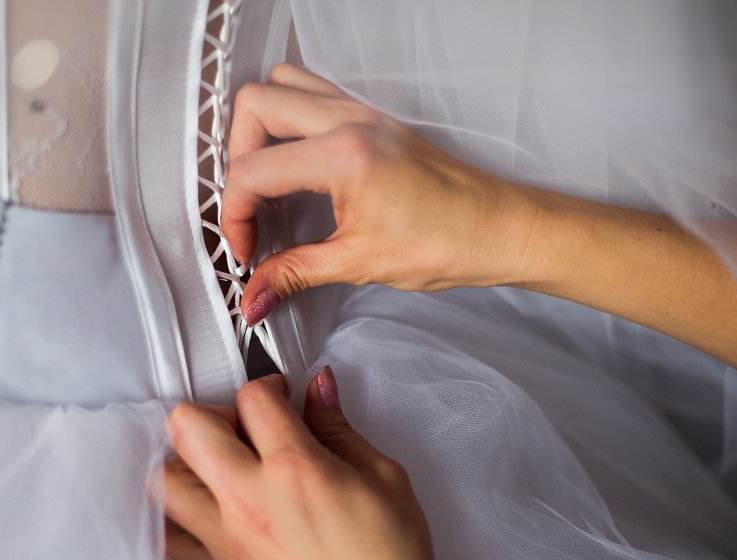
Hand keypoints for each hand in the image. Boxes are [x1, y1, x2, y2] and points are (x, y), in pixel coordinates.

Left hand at [152, 368, 433, 559]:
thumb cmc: (387, 559)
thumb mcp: (383, 479)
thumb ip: (339, 429)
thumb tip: (321, 392)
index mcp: (296, 470)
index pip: (253, 397)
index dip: (269, 384)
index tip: (282, 394)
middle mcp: (251, 501)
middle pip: (188, 426)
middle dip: (213, 411)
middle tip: (244, 424)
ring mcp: (228, 539)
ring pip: (165, 480)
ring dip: (186, 461)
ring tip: (219, 463)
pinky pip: (170, 537)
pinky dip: (177, 516)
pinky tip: (205, 508)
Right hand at [223, 64, 536, 324]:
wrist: (501, 229)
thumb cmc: (449, 241)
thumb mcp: (361, 263)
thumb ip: (295, 273)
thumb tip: (253, 297)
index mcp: (344, 153)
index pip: (254, 170)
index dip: (235, 216)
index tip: (246, 250)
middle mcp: (350, 119)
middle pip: (254, 106)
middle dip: (236, 159)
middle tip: (251, 208)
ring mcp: (363, 111)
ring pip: (283, 85)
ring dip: (261, 128)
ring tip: (268, 181)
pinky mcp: (374, 117)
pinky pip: (314, 93)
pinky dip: (290, 120)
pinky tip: (299, 166)